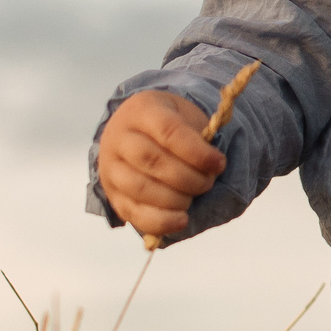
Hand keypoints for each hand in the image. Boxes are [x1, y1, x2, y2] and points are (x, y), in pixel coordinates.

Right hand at [94, 91, 224, 241]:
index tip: (219, 163)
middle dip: (187, 177)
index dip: (197, 152)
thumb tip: (213, 167)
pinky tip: (182, 220)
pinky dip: (160, 221)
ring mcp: (110, 167)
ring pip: (140, 188)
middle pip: (151, 160)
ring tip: (193, 198)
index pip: (168, 131)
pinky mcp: (112, 195)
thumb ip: (199, 137)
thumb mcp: (186, 117)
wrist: (139, 133)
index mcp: (141, 109)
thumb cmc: (172, 126)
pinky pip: (133, 213)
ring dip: (175, 199)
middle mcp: (118, 137)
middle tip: (208, 182)